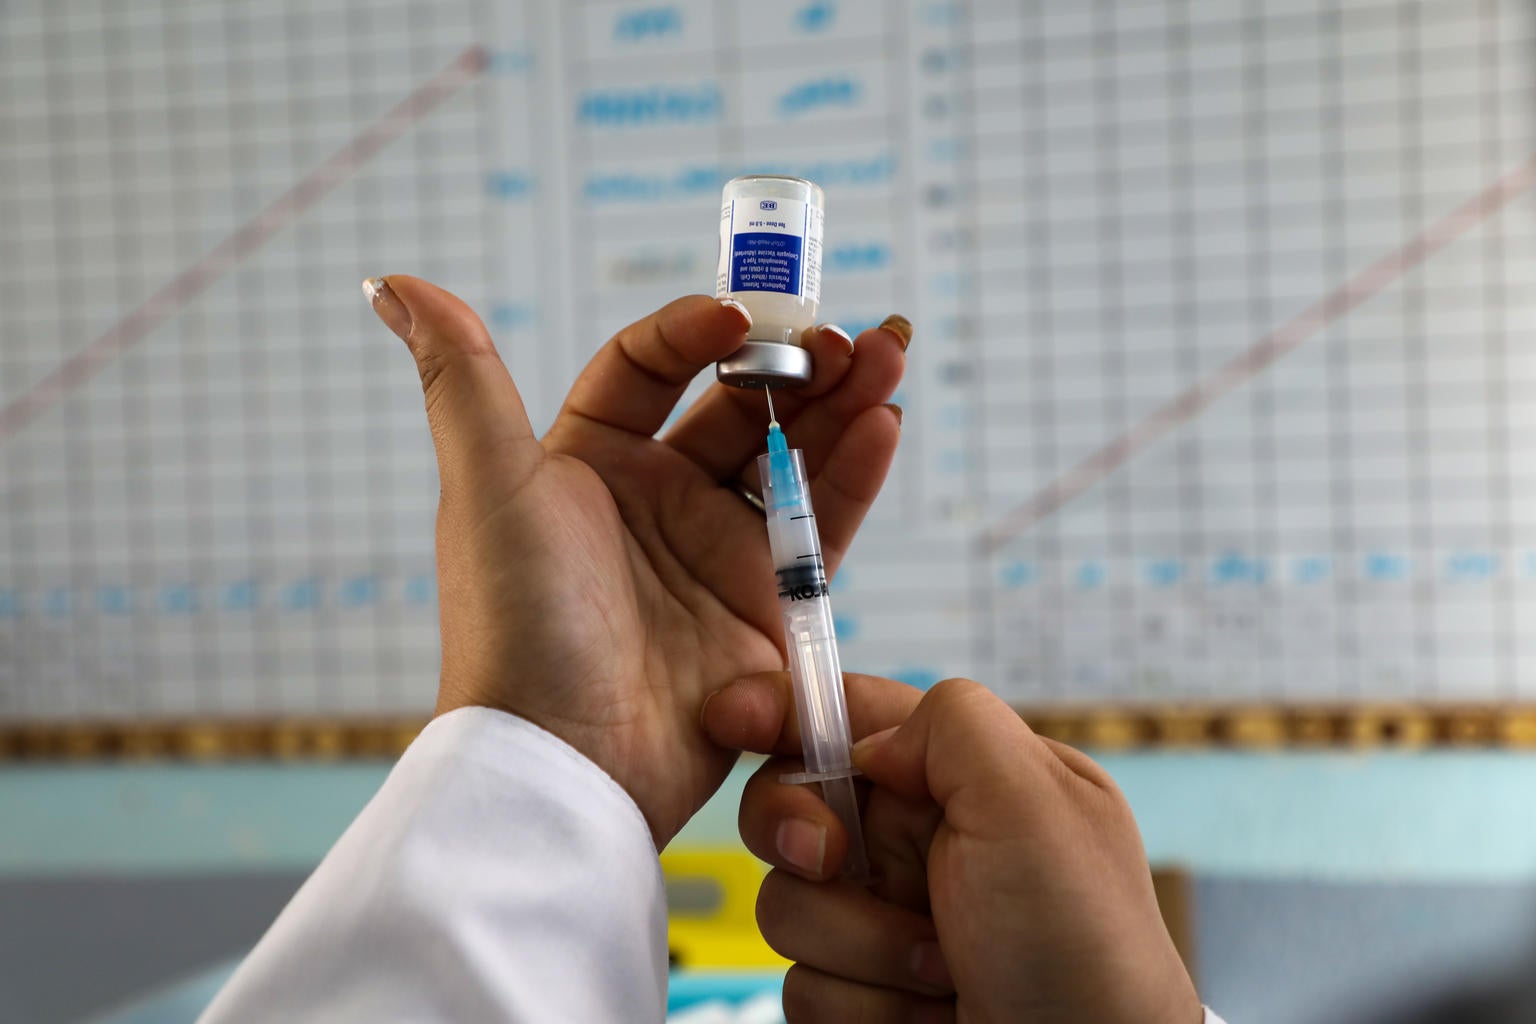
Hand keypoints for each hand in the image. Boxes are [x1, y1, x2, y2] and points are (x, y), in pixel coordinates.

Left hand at [366, 276, 908, 845]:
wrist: (565, 760)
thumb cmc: (513, 621)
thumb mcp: (486, 485)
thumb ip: (461, 377)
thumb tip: (394, 283)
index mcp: (587, 463)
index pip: (648, 368)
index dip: (693, 332)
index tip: (738, 316)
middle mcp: (655, 502)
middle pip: (738, 407)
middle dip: (794, 362)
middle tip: (844, 334)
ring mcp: (714, 554)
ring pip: (792, 456)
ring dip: (842, 403)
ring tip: (886, 354)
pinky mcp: (766, 608)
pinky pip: (822, 527)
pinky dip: (854, 474)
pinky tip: (883, 423)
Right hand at [704, 673, 1201, 1023]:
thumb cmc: (1085, 946)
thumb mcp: (1037, 799)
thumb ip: (951, 723)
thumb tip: (869, 744)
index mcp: (962, 777)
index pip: (851, 714)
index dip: (781, 709)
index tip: (732, 718)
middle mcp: (918, 844)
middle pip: (791, 804)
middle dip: (801, 834)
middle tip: (834, 858)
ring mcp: (886, 922)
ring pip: (788, 903)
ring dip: (860, 944)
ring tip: (944, 969)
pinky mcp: (864, 993)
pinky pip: (801, 984)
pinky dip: (865, 1005)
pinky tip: (932, 1015)